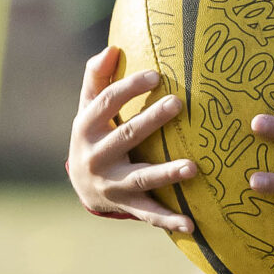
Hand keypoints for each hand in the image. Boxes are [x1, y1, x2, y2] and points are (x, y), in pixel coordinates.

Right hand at [66, 47, 196, 233]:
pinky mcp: (127, 204)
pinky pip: (150, 213)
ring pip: (141, 178)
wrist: (81, 186)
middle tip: (178, 104)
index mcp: (86, 127)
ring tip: (193, 167)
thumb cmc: (94, 134)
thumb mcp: (88, 107)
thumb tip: (112, 49)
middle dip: (151, 121)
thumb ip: (97, 77)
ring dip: (166, 173)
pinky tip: (192, 224)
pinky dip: (170, 220)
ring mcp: (112, 183)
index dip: (130, 88)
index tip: (156, 75)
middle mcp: (96, 156)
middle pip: (126, 136)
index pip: (107, 102)